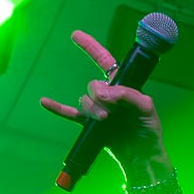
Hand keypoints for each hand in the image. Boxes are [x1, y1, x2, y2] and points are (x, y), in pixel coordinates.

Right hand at [38, 30, 170, 178]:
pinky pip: (70, 114)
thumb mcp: (146, 109)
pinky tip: (44, 102)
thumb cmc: (148, 132)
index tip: (75, 35)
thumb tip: (103, 93)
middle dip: (99, 96)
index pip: (105, 62)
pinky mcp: (90, 125)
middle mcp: (109, 95)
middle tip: (111, 111)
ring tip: (105, 121)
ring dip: (92, 109)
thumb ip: (127, 95)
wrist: (142, 159)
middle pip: (93, 85)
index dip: (91, 47)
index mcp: (123, 87)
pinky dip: (58, 108)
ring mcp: (98, 110)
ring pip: (85, 100)